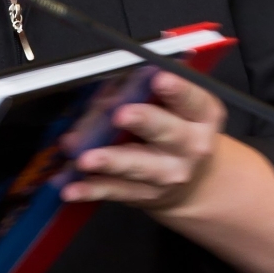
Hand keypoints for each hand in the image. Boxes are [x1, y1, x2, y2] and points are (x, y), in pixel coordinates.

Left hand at [59, 70, 226, 214]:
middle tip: (121, 114)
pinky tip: (73, 188)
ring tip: (87, 158)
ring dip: (110, 161)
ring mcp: (167, 174)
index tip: (159, 79)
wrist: (194, 183)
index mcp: (201, 115)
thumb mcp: (177, 106)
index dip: (177, 89)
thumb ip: (145, 90)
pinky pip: (115, 190)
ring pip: (137, 166)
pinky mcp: (145, 194)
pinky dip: (91, 190)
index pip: (192, 99)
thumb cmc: (178, 131)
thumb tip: (107, 86)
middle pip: (167, 132)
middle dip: (143, 121)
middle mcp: (189, 146)